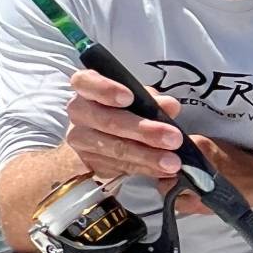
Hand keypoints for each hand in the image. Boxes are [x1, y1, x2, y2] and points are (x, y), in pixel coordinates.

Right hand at [65, 68, 186, 183]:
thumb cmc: (121, 109)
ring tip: (172, 161)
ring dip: (147, 156)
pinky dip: (144, 169)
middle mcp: (79, 112)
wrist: (98, 136)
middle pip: (108, 121)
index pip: (86, 82)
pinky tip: (161, 170)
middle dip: (143, 130)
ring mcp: (80, 139)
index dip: (105, 89)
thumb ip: (153, 100)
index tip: (128, 97)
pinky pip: (118, 167)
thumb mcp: (138, 98)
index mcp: (87, 88)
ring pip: (114, 148)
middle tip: (173, 138)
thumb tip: (169, 105)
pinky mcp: (88, 162)